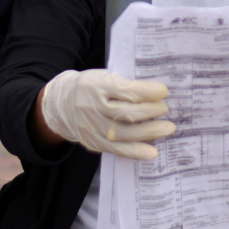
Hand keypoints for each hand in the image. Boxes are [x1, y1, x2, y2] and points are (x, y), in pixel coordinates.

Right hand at [39, 68, 174, 159]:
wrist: (61, 104)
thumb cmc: (89, 87)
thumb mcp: (102, 77)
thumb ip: (123, 84)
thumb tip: (155, 94)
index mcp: (96, 85)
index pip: (125, 90)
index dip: (147, 91)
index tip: (164, 91)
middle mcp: (93, 107)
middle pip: (127, 113)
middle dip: (151, 111)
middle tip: (166, 109)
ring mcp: (93, 128)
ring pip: (124, 133)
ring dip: (150, 131)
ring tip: (168, 127)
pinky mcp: (94, 143)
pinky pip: (117, 149)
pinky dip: (136, 151)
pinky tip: (152, 151)